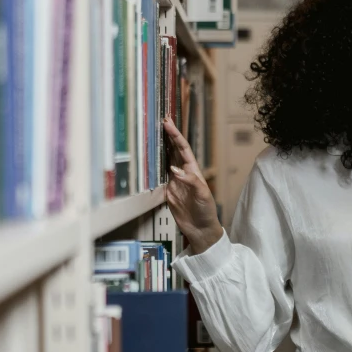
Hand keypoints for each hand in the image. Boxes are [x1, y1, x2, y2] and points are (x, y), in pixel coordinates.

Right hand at [163, 117, 223, 253]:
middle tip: (158, 121)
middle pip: (172, 151)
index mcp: (193, 170)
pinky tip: (145, 159)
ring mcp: (173, 181)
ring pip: (164, 160)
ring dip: (158, 148)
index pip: (183, 149)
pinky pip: (157, 176)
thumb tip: (174, 170)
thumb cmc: (206, 211)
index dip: (175, 135)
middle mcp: (182, 173)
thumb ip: (190, 181)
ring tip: (150, 135)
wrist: (200, 229)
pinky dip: (151, 167)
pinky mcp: (166, 191)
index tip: (168, 124)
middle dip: (166, 136)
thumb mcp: (203, 195)